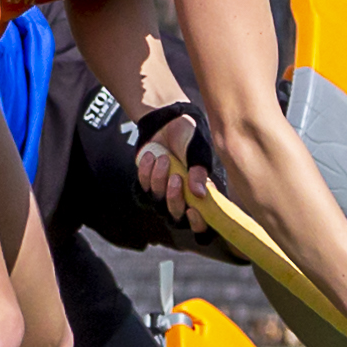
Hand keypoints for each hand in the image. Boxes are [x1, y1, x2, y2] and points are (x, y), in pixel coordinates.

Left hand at [130, 102, 214, 234]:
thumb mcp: (199, 151)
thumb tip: (199, 194)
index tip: (193, 210)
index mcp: (204, 196)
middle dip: (174, 199)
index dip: (198, 225)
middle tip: (176, 177)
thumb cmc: (191, 136)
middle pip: (176, 218)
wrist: (169, 120)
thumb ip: (200, 172)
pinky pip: (142, 189)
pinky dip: (146, 172)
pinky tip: (151, 156)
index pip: (203, 226)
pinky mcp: (147, 185)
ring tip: (164, 159)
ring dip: (159, 181)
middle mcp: (184, 199)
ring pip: (157, 204)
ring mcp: (164, 194)